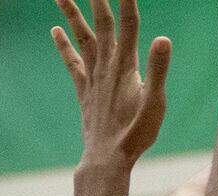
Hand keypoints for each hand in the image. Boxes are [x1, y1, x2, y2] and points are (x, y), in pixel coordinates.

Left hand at [52, 0, 171, 167]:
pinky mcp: (84, 90)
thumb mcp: (155, 104)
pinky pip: (71, 62)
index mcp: (127, 66)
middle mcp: (107, 66)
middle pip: (101, 23)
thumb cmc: (136, 135)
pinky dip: (63, 45)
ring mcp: (93, 77)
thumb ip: (158, 70)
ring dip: (71, 13)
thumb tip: (162, 39)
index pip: (129, 23)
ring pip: (82, 37)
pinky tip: (54, 31)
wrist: (107, 159)